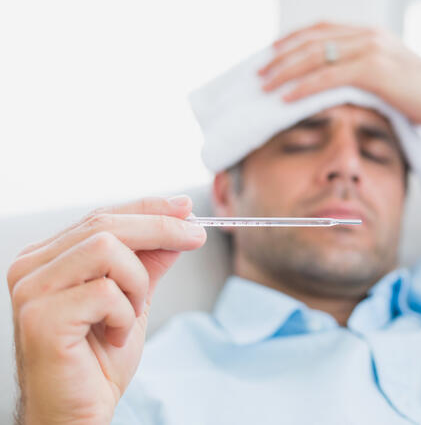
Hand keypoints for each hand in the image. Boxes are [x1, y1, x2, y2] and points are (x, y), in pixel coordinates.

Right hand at [7, 195, 205, 424]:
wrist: (79, 412)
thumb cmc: (100, 357)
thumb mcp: (134, 297)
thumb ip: (150, 260)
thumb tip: (180, 225)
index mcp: (50, 256)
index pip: (102, 216)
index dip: (148, 208)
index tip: (185, 208)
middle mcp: (32, 266)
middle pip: (105, 224)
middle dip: (161, 227)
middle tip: (196, 236)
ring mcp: (32, 289)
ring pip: (107, 249)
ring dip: (136, 282)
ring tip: (132, 312)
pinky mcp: (40, 317)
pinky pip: (105, 292)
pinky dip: (125, 314)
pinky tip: (114, 336)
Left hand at [259, 21, 420, 127]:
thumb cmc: (418, 93)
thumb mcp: (385, 75)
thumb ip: (359, 71)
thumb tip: (331, 83)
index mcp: (367, 34)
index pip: (320, 29)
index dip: (291, 39)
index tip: (270, 52)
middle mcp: (366, 35)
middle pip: (312, 41)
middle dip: (280, 57)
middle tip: (258, 74)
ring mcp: (370, 49)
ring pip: (316, 56)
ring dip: (285, 72)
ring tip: (265, 87)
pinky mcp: (374, 70)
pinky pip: (329, 76)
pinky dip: (304, 87)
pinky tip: (286, 98)